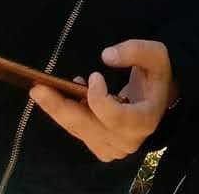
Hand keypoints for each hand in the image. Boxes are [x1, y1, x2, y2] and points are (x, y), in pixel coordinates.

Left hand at [29, 39, 177, 161]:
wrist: (160, 98)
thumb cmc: (157, 75)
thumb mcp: (155, 54)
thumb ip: (134, 51)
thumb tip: (105, 56)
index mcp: (145, 120)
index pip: (115, 117)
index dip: (99, 99)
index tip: (94, 75)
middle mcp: (127, 141)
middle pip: (88, 126)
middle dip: (61, 107)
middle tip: (38, 89)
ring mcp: (113, 148)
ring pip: (78, 130)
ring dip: (59, 109)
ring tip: (44, 90)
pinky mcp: (101, 148)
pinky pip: (78, 132)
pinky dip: (67, 114)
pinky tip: (64, 96)